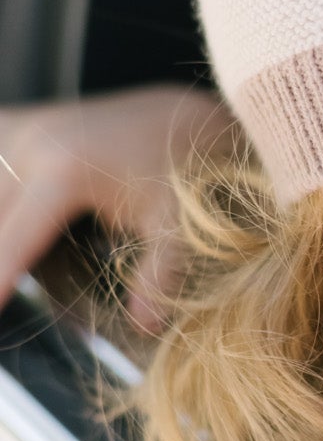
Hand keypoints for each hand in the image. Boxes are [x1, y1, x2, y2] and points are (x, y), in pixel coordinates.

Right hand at [0, 85, 233, 331]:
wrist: (185, 115)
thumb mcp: (179, 225)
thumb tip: (147, 326)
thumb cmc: (185, 172)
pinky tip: (13, 210)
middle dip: (1, 257)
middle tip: (13, 293)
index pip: (11, 241)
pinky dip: (4, 193)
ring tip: (34, 253)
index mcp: (63, 172)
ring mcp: (22, 128)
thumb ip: (161, 275)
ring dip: (5, 225)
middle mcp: (32, 144)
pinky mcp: (19, 123)